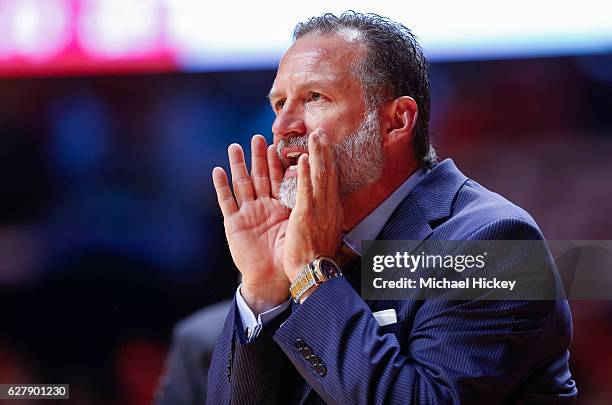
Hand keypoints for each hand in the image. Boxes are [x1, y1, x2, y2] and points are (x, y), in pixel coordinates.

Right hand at [212, 135, 289, 313]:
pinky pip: (227, 202)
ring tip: (235, 146)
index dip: (276, 161)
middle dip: (258, 157)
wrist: (276, 276)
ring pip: (242, 184)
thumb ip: (302, 200)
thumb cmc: (291, 253)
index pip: (278, 178)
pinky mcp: (234, 223)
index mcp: (280, 206)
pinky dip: (221, 186)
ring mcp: (247, 214)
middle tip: (257, 138)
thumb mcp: (299, 222)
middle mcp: (263, 207)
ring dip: (238, 165)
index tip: (276, 143)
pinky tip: (218, 170)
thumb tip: (314, 178)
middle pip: (260, 177)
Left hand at [281, 130, 343, 284]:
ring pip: (321, 176)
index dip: (329, 162)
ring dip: (318, 154)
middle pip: (329, 173)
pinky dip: (307, 172)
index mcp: (333, 211)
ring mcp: (319, 210)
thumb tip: (327, 212)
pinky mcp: (307, 215)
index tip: (325, 147)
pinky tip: (306, 158)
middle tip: (321, 132)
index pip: (332, 181)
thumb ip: (326, 219)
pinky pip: (307, 189)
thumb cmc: (317, 258)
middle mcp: (329, 207)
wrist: (315, 273)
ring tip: (315, 136)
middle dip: (325, 151)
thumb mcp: (327, 234)